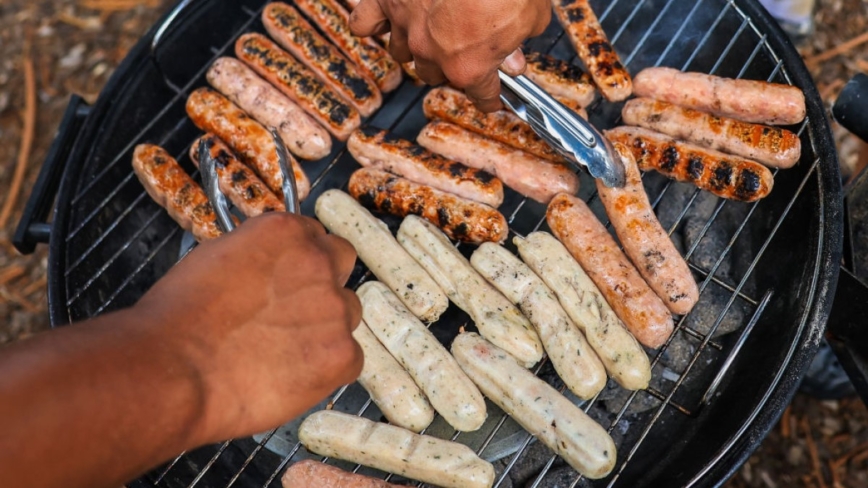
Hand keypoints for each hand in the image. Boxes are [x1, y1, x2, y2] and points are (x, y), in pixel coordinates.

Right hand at [135, 212, 362, 441]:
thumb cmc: (177, 319)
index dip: (300, 262)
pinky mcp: (341, 354)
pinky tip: (291, 376)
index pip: (314, 236)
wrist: (172, 370)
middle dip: (322, 285)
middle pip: (341, 265)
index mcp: (286, 231)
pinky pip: (350, 358)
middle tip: (292, 313)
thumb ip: (258, 257)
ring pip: (347, 314)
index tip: (288, 281)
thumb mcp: (216, 258)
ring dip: (325, 328)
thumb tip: (270, 270)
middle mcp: (318, 261)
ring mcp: (335, 308)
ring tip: (283, 352)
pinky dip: (327, 369)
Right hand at [350, 0, 550, 111]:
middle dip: (451, 64)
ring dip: (416, 47)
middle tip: (467, 46)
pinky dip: (372, 24)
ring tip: (430, 31)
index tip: (493, 96)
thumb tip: (514, 55)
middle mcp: (432, 52)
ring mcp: (405, 25)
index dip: (490, 96)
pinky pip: (364, 23)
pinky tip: (384, 21)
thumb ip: (520, 41)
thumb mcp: (532, 15)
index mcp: (469, 65)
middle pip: (435, 74)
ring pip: (402, 52)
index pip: (480, 95)